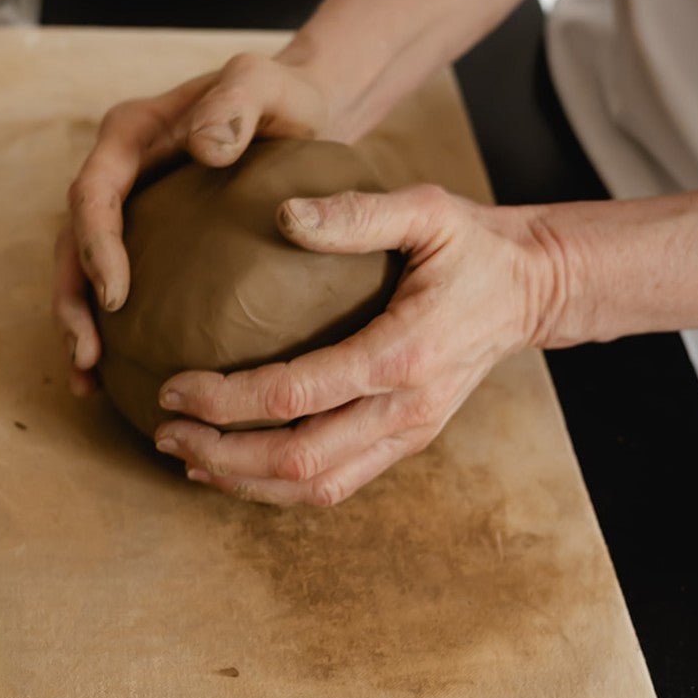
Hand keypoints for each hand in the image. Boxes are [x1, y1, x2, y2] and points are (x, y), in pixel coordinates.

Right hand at [52, 52, 330, 392]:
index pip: (94, 192)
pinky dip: (111, 327)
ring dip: (79, 323)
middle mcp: (119, 174)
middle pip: (73, 241)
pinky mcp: (151, 239)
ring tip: (88, 378)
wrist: (301, 112)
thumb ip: (236, 102)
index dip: (94, 245)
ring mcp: (131, 209)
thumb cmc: (284, 96)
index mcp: (131, 135)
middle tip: (87, 355)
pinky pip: (118, 284)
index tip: (115, 295)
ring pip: (84, 271)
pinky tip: (118, 376)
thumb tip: (204, 149)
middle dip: (72, 300)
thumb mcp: (265, 82)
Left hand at [152, 184, 557, 504]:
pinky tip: (239, 467)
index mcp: (403, 353)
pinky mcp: (406, 440)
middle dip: (223, 455)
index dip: (227, 400)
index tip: (173, 385)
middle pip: (300, 462)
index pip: (298, 395)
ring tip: (189, 459)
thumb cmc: (473, 245)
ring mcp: (409, 433)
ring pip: (316, 487)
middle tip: (165, 432)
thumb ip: (358, 214)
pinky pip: (337, 482)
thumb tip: (285, 215)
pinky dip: (280, 486)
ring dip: (246, 483)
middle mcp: (406, 409)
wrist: (533, 290)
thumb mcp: (426, 209)